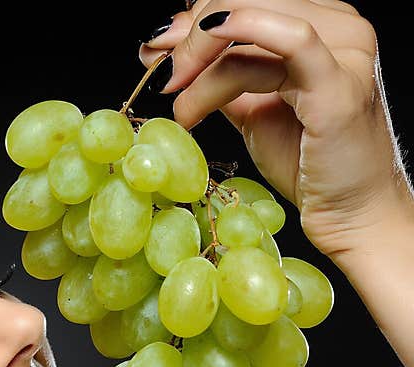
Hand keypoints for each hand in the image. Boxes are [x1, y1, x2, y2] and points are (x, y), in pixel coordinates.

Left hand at [139, 1, 413, 261]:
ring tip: (180, 105)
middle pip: (243, 1)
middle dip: (190, 39)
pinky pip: (291, 40)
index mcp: (320, 21)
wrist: (348, 210)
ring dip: (199, 62)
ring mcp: (344, 50)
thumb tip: (165, 51)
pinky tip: (198, 72)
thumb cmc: (305, 159)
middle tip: (164, 78)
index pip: (244, 0)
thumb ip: (218, 74)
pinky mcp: (340, 83)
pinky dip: (240, 39)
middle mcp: (338, 24)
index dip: (192, 22)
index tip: (154, 52)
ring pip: (250, 23)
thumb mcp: (251, 107)